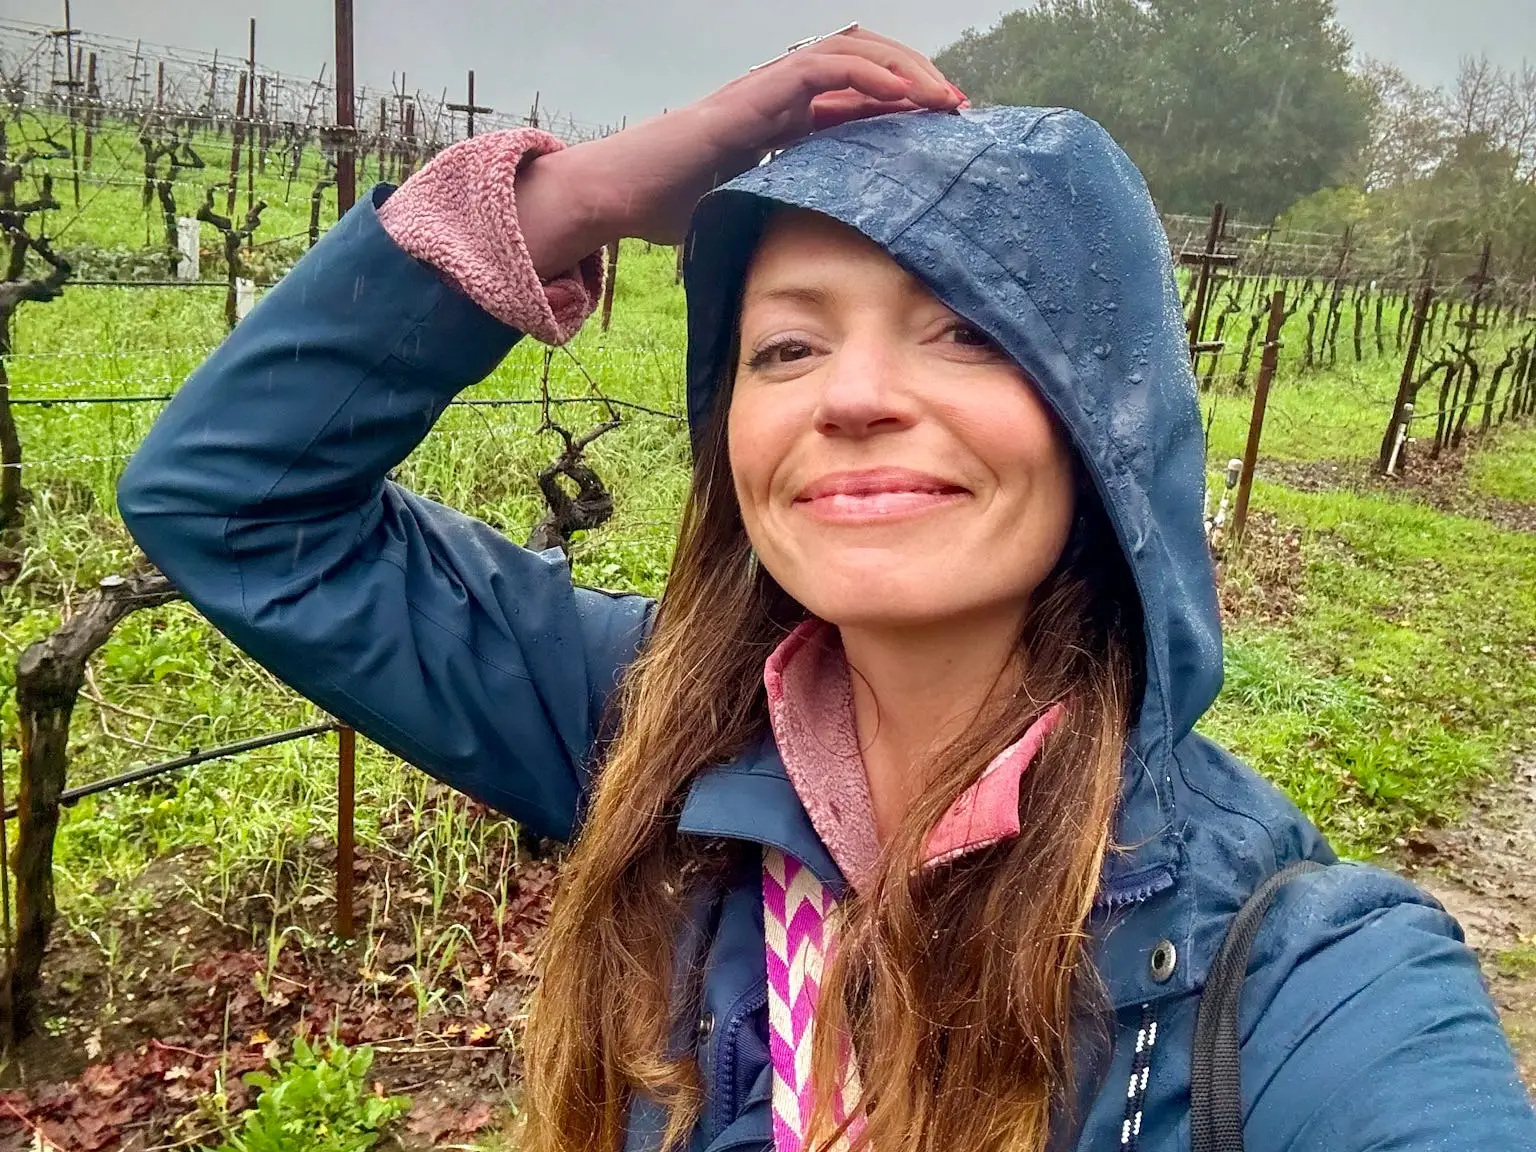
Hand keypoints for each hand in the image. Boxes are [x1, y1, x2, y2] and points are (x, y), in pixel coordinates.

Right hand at [518, 27, 963, 274]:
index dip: (901, 107)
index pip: (855, 98)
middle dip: (916, 82)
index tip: (940, 136)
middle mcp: (779, 98)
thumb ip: (779, 217)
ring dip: (905, 71)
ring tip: (944, 101)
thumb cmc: (666, 210)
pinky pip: (824, 67)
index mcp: (781, 122)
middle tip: (958, 113)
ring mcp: (767, 90)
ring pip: (851, 53)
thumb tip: (812, 268)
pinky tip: (904, 96)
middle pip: (863, 66)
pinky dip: (870, 75)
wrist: (617, 197)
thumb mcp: (744, 215)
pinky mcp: (756, 94)